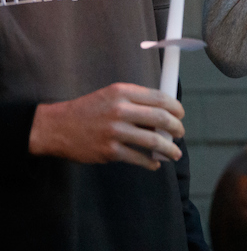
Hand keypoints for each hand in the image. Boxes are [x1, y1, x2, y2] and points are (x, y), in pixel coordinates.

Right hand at [28, 83, 184, 170]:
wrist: (56, 127)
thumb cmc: (89, 110)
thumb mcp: (112, 95)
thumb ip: (136, 100)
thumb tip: (164, 113)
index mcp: (123, 92)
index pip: (159, 98)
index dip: (175, 107)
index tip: (181, 114)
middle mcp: (120, 110)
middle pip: (160, 118)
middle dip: (176, 127)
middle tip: (180, 133)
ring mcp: (114, 131)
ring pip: (153, 141)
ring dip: (169, 148)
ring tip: (175, 153)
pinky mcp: (108, 151)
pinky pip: (138, 158)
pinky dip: (150, 162)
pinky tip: (155, 163)